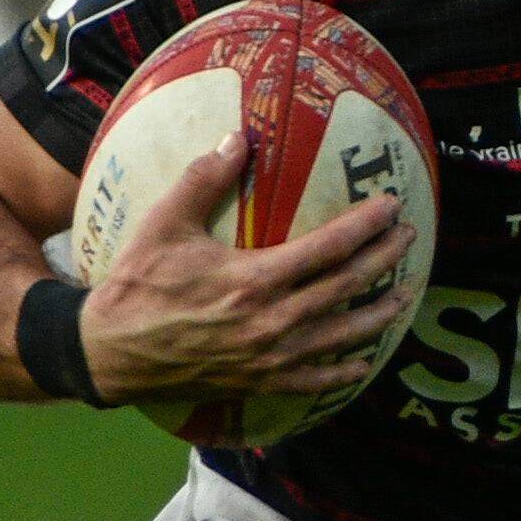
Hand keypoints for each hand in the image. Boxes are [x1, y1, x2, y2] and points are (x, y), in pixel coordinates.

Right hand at [79, 139, 414, 409]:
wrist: (111, 353)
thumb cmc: (137, 285)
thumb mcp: (163, 223)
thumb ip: (203, 179)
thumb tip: (237, 138)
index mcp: (255, 279)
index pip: (329, 247)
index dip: (365, 225)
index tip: (390, 205)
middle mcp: (273, 321)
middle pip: (347, 287)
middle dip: (384, 260)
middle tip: (409, 238)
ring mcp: (270, 357)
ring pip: (342, 335)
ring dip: (379, 314)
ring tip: (404, 295)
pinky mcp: (260, 382)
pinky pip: (314, 380)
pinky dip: (344, 371)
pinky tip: (363, 361)